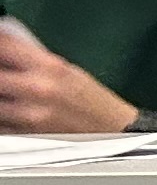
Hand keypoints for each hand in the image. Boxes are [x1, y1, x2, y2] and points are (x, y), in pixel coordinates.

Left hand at [0, 23, 136, 133]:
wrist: (116, 134)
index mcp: (51, 68)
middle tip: (5, 76)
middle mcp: (38, 90)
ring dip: (0, 98)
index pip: (3, 46)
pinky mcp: (25, 138)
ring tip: (9, 95)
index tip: (0, 49)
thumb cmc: (94, 102)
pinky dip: (3, 119)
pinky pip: (0, 126)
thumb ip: (32, 59)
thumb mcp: (67, 70)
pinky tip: (11, 113)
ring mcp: (30, 116)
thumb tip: (4, 49)